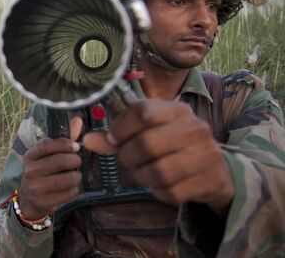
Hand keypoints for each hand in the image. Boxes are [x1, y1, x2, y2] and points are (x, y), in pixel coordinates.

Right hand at [18, 117, 82, 219]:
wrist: (29, 199)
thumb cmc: (42, 172)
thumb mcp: (46, 155)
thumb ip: (62, 139)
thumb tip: (78, 121)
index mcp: (30, 155)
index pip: (47, 145)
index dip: (64, 144)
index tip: (76, 146)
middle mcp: (30, 170)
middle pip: (60, 161)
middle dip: (75, 160)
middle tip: (77, 161)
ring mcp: (36, 187)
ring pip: (68, 178)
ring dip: (77, 176)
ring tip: (75, 175)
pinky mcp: (44, 202)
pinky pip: (70, 193)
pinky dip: (75, 189)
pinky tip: (71, 187)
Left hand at [82, 100, 233, 215]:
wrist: (215, 169)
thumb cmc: (173, 144)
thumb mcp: (147, 132)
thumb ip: (116, 136)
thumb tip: (86, 140)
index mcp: (178, 110)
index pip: (143, 112)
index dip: (121, 128)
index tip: (113, 138)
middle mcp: (195, 129)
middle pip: (147, 144)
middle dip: (128, 155)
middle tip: (127, 159)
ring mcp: (205, 156)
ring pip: (158, 171)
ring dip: (141, 175)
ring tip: (142, 171)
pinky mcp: (207, 181)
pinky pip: (170, 191)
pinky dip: (158, 191)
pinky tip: (160, 184)